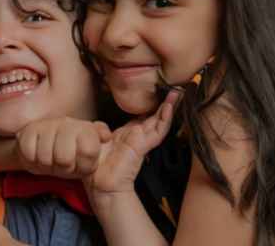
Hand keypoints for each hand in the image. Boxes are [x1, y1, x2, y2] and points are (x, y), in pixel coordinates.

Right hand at [14, 117, 111, 177]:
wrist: (46, 146)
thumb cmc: (72, 151)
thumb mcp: (93, 150)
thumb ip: (102, 139)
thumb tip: (105, 135)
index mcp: (85, 129)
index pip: (88, 151)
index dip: (84, 165)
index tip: (82, 163)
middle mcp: (67, 123)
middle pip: (64, 158)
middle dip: (64, 167)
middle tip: (64, 163)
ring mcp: (47, 125)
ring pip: (45, 157)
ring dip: (48, 165)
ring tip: (51, 160)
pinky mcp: (28, 131)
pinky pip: (29, 152)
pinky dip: (32, 159)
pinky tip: (38, 156)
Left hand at [84, 91, 178, 214]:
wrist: (99, 183)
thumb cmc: (97, 163)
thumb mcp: (98, 138)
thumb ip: (102, 129)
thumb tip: (104, 126)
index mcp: (128, 134)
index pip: (143, 118)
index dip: (151, 107)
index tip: (158, 94)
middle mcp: (137, 136)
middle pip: (154, 118)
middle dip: (164, 104)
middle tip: (174, 91)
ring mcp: (141, 141)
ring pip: (159, 122)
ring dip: (168, 108)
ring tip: (176, 94)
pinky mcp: (142, 146)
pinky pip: (157, 131)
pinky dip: (165, 118)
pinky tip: (169, 107)